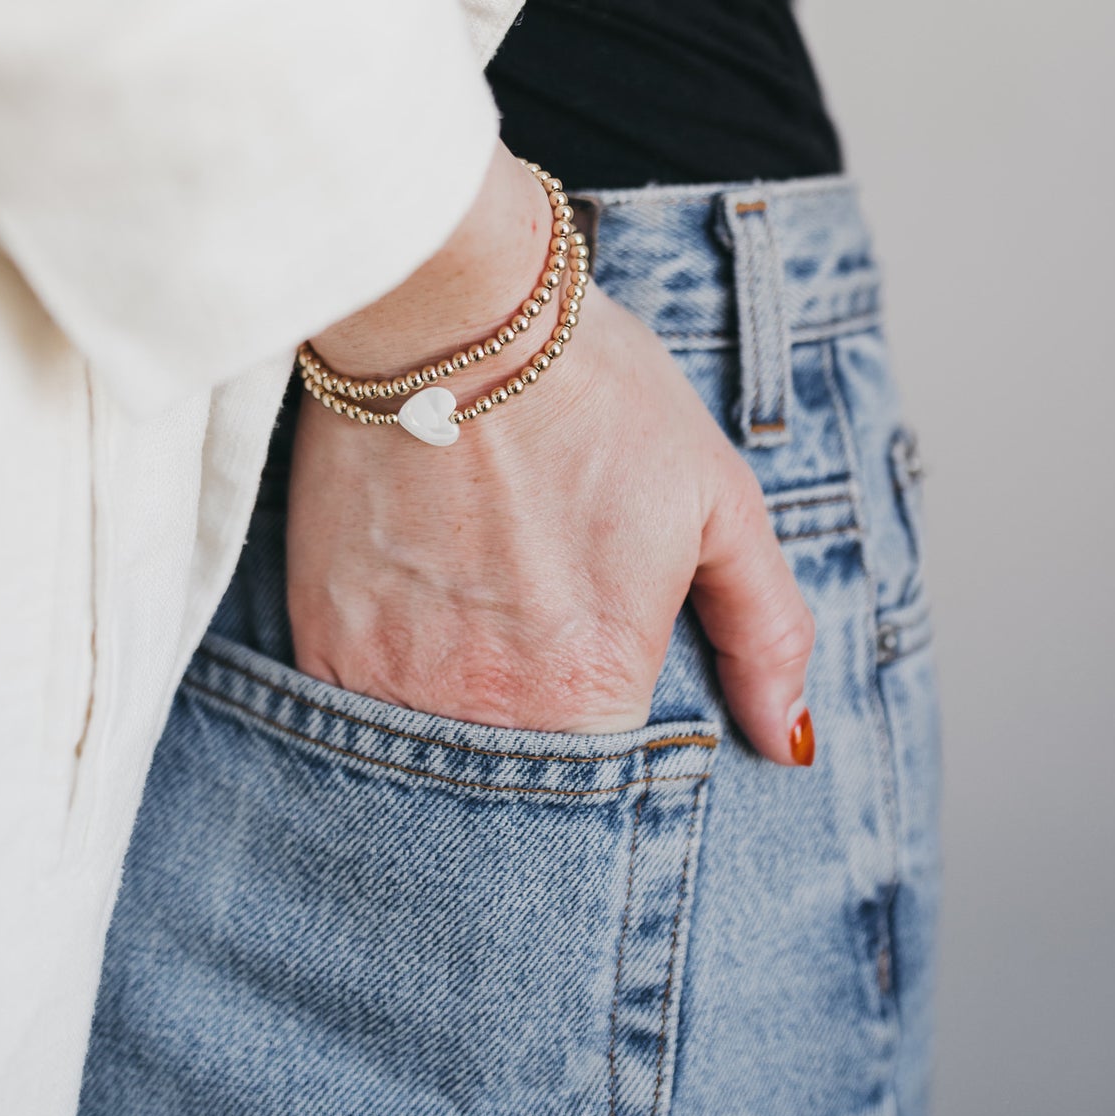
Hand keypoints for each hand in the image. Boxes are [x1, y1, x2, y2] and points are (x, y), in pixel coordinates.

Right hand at [286, 145, 815, 759]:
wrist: (449, 313)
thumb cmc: (595, 394)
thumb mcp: (718, 500)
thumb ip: (767, 632)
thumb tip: (792, 742)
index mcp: (588, 688)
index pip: (605, 802)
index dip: (615, 766)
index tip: (609, 709)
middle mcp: (480, 708)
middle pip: (513, 795)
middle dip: (534, 756)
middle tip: (543, 657)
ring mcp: (388, 680)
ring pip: (431, 761)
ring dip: (463, 722)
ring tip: (486, 634)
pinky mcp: (321, 641)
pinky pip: (360, 712)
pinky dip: (394, 687)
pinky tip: (424, 618)